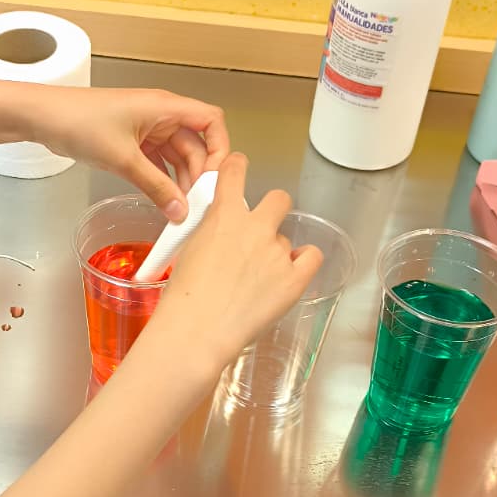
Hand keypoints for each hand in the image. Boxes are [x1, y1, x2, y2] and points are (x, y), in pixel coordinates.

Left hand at [27, 86, 229, 220]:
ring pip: (176, 157)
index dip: (218, 149)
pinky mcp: (132, 141)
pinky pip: (157, 162)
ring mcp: (146, 128)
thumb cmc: (79, 122)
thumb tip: (181, 210)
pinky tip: (163, 201)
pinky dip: (162, 180)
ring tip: (180, 209)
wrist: (43, 117)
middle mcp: (160, 115)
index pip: (211, 122)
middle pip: (195, 145)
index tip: (214, 180)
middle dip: (197, 175)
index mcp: (165, 107)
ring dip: (180, 181)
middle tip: (195, 206)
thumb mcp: (123, 159)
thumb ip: (156, 187)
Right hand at [142, 153, 323, 377]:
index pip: (234, 170)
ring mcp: (277, 253)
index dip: (238, 167)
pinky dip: (304, 262)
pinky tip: (290, 273)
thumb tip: (221, 232)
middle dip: (272, 209)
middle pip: (278, 199)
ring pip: (286, 240)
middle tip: (261, 229)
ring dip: (277, 252)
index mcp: (223, 216)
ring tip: (259, 279)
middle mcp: (255, 228)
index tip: (239, 168)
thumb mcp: (187, 250)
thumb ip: (210, 232)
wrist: (197, 329)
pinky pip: (312, 257)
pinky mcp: (294, 279)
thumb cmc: (184, 298)